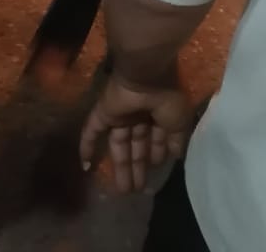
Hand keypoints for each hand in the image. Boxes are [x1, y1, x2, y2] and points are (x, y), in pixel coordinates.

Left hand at [80, 72, 193, 192]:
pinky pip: (92, 131)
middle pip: (137, 145)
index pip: (156, 138)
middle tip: (138, 189)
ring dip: (121, 167)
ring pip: (119, 144)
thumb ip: (176, 139)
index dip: (156, 154)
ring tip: (124, 191)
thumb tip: (176, 155)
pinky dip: (87, 147)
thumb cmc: (166, 98)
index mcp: (158, 114)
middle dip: (138, 166)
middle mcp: (139, 115)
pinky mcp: (103, 113)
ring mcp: (120, 115)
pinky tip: (86, 167)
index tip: (156, 170)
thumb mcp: (180, 122)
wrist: (146, 75)